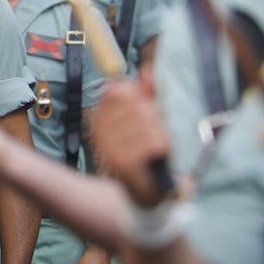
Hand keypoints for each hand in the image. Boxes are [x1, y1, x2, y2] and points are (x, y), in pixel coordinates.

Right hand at [90, 76, 171, 207]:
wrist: (144, 193)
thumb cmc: (146, 152)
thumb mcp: (148, 119)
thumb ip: (148, 94)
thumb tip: (148, 70)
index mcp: (100, 119)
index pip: (118, 90)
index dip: (139, 96)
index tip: (147, 109)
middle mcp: (100, 132)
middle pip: (135, 104)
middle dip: (154, 117)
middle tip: (156, 132)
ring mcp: (109, 148)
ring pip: (147, 124)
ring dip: (161, 134)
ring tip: (158, 147)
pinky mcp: (123, 164)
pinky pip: (153, 143)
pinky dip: (163, 147)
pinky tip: (160, 156)